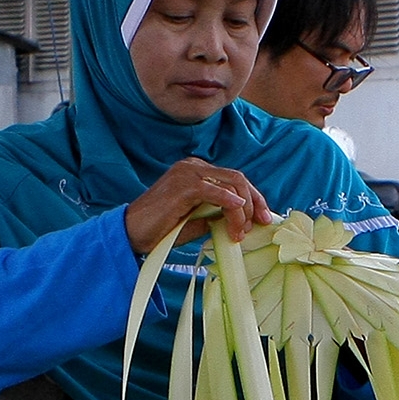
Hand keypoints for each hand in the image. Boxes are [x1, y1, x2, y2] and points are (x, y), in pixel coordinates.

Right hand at [124, 158, 275, 254]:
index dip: (255, 199)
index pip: (236, 180)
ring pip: (231, 186)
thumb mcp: (201, 219)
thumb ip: (221, 213)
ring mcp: (187, 172)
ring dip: (242, 211)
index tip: (265, 219)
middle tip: (258, 226)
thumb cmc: (165, 228)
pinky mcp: (183, 185)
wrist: (133, 232)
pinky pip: (215, 192)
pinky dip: (230, 205)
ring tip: (238, 232)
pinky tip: (234, 220)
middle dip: (255, 204)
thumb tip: (247, 218)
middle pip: (238, 179)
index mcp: (198, 171)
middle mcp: (194, 166)